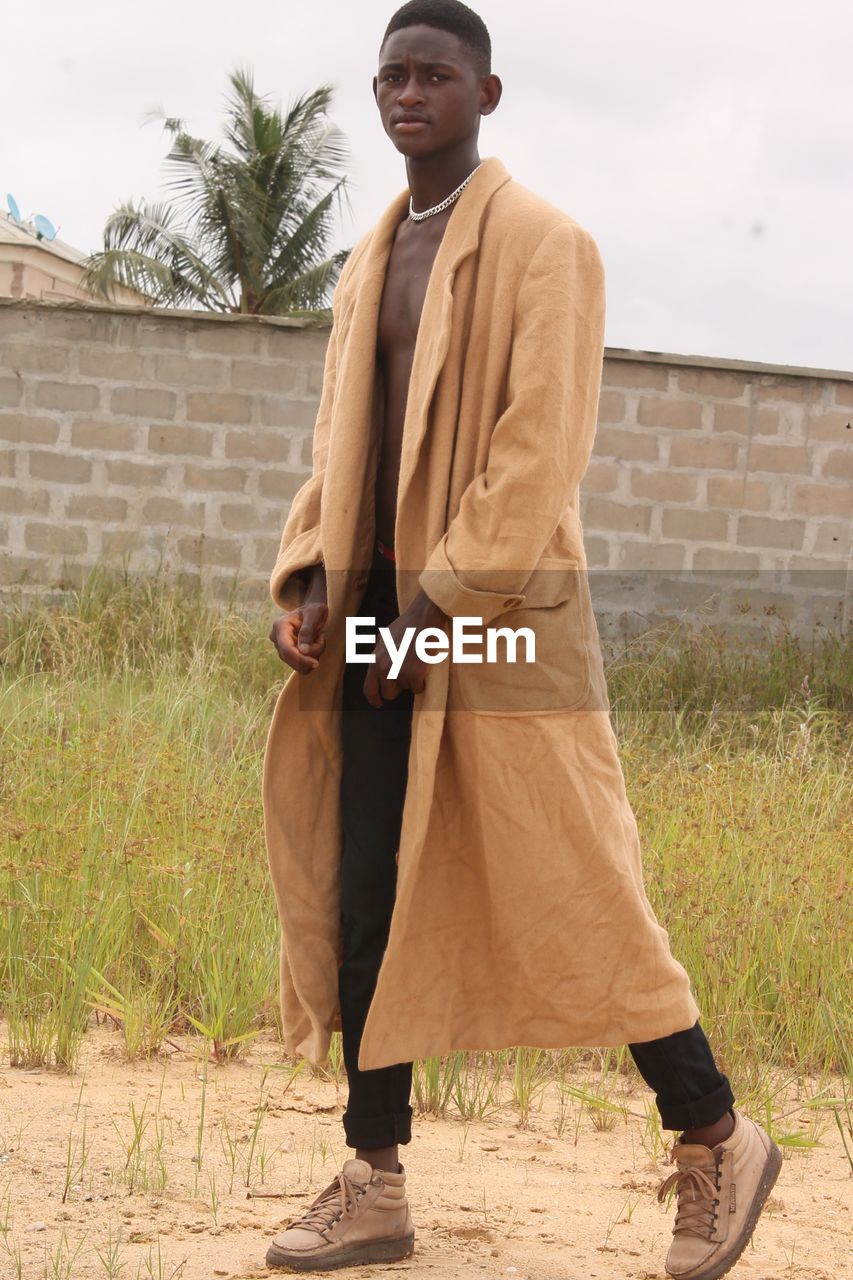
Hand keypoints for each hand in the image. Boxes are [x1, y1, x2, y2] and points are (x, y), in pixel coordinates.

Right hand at [269, 564, 328, 674]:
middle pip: (291, 659)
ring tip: (318, 638)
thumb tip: (303, 651)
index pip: (287, 650)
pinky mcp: (287, 654)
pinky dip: (311, 658)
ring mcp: (280, 647)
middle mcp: (276, 638)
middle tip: (322, 637)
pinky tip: (315, 644)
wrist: (312, 612)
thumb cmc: (314, 610)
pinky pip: (301, 665)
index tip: (316, 663)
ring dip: (313, 655)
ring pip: (298, 664)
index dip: (301, 659)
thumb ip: (308, 631)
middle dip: (311, 654)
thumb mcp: (314, 614)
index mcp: (280, 626)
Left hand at [363, 591, 446, 707]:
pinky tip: (422, 666)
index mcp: (374, 661)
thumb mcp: (383, 640)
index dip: (374, 699)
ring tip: (415, 662)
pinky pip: (418, 688)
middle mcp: (384, 670)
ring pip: (406, 689)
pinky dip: (422, 682)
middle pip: (389, 694)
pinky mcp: (415, 675)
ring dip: (411, 681)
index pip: (369, 689)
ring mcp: (399, 673)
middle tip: (405, 675)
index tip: (379, 704)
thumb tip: (378, 671)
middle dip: (397, 688)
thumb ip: (378, 657)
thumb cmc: (406, 627)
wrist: (423, 619)